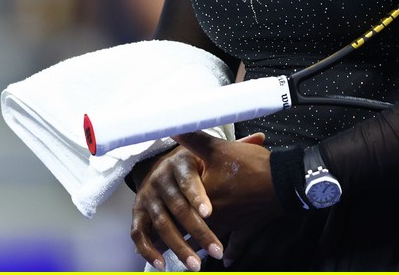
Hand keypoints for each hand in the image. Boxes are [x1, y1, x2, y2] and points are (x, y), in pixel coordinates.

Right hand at [130, 132, 266, 271]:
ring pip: (162, 225)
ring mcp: (148, 197)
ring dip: (179, 247)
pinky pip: (139, 233)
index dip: (198, 196)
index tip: (210, 212)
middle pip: (178, 208)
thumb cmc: (194, 164)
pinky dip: (149, 250)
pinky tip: (163, 264)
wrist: (161, 167)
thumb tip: (261, 137)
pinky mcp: (137, 212)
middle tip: (215, 250)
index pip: (188, 181)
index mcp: (180, 163)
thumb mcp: (209, 153)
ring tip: (196, 264)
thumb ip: (233, 149)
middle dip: (198, 232)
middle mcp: (161, 179)